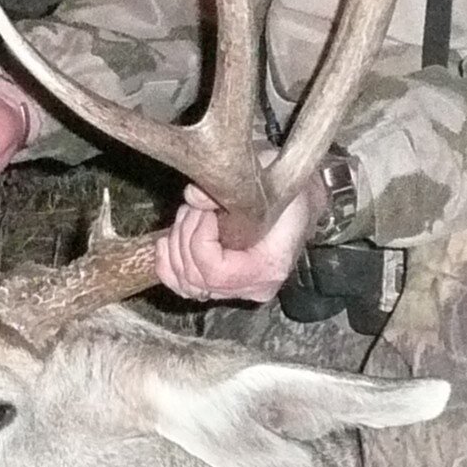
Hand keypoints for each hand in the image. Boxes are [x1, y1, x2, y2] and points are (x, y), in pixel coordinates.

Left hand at [157, 181, 316, 304]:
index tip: (205, 210)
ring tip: (190, 215)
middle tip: (196, 207)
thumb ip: (234, 184)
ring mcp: (236, 290)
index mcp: (268, 268)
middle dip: (185, 236)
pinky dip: (168, 262)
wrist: (298, 201)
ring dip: (176, 245)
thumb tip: (193, 197)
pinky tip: (170, 238)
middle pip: (196, 277)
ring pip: (184, 283)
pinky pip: (181, 285)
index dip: (199, 239)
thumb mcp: (266, 176)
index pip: (215, 272)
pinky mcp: (220, 284)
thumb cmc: (288, 189)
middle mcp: (253, 287)